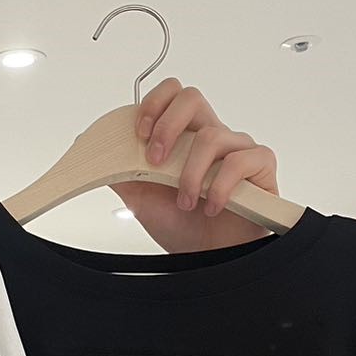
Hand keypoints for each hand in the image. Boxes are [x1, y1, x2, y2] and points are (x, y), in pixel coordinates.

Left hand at [115, 79, 280, 252]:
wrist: (210, 259)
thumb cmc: (183, 228)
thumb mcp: (141, 201)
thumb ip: (121, 175)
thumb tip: (95, 153)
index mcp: (183, 138)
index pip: (172, 95)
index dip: (153, 105)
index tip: (138, 134)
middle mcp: (211, 136)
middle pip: (191, 97)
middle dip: (167, 126)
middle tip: (156, 160)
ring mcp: (236, 148)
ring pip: (211, 135)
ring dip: (190, 174)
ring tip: (186, 202)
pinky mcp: (260, 165)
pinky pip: (240, 160)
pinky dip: (221, 186)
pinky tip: (212, 207)